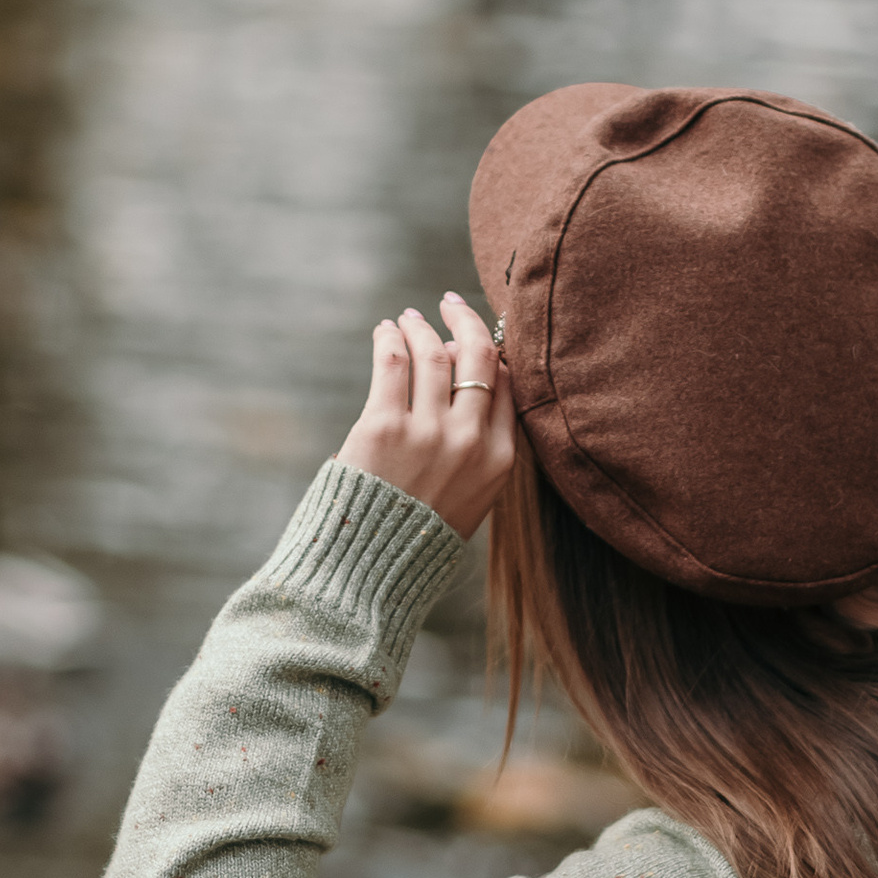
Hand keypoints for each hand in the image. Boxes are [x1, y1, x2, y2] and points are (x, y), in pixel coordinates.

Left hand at [334, 291, 515, 539]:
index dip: (489, 354)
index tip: (472, 339)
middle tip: (448, 305)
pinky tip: (386, 332)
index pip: (506, 385)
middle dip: (464, 322)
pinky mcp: (382, 426)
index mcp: (500, 461)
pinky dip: (390, 338)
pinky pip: (394, 362)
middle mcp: (470, 441)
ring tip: (407, 318)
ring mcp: (428, 432)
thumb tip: (473, 380)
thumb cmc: (417, 535)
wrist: (370, 572)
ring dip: (419, 326)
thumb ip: (480, 447)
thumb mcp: (470, 499)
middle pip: (478, 358)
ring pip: (433, 354)